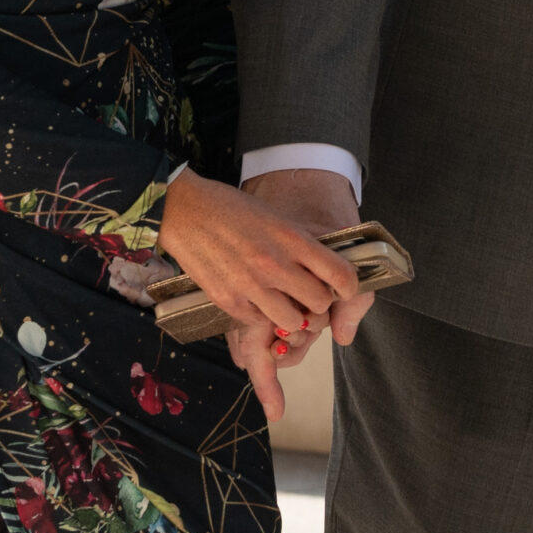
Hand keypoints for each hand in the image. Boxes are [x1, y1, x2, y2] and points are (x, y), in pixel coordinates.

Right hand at [229, 168, 376, 418]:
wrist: (183, 210)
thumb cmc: (229, 209)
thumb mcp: (274, 218)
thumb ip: (299, 244)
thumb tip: (323, 268)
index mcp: (292, 239)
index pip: (340, 274)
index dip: (349, 286)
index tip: (344, 288)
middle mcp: (275, 265)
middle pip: (320, 303)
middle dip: (319, 303)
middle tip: (310, 296)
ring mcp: (251, 287)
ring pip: (293, 323)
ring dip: (292, 316)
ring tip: (283, 303)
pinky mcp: (229, 302)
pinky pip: (260, 323)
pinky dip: (262, 316)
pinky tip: (255, 300)